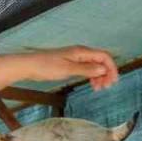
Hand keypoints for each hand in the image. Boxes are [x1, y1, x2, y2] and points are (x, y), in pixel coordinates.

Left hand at [0, 46, 119, 91]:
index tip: (113, 81)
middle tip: (105, 87)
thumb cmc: (46, 66)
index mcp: (81, 52)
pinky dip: (91, 76)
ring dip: (99, 76)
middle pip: (100, 61)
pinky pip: (86, 68)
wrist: (29, 66)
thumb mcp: (68, 69)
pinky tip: (90, 84)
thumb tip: (103, 69)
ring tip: (98, 88)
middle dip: (106, 73)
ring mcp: (75, 58)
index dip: (111, 68)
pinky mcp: (69, 64)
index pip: (104, 56)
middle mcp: (80, 53)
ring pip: (94, 65)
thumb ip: (86, 69)